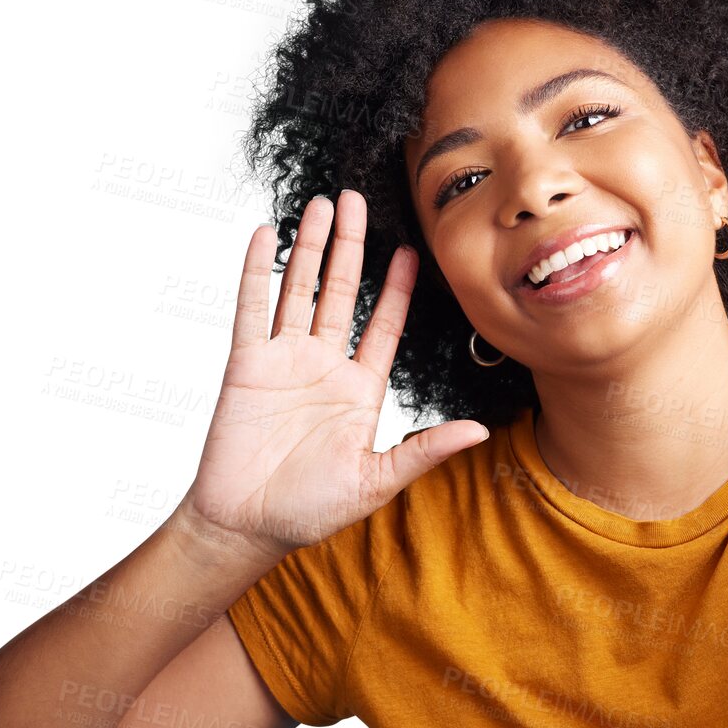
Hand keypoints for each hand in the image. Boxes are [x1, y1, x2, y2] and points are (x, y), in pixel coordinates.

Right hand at [178, 191, 489, 563]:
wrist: (247, 526)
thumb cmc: (311, 509)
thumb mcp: (378, 480)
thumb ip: (425, 449)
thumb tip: (481, 431)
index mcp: (361, 389)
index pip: (385, 325)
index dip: (399, 289)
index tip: (413, 251)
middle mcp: (324, 365)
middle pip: (343, 291)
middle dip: (353, 246)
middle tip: (361, 201)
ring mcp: (284, 360)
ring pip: (300, 289)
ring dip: (311, 247)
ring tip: (322, 204)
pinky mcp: (246, 364)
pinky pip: (252, 309)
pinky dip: (256, 272)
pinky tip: (264, 235)